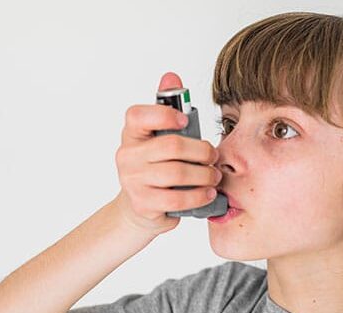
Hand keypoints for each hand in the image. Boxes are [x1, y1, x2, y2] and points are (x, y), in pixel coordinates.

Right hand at [112, 72, 220, 235]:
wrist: (140, 207)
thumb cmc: (156, 167)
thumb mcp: (159, 138)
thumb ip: (167, 108)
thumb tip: (171, 76)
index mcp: (131, 134)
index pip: (138, 115)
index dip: (164, 115)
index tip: (184, 121)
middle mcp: (128, 156)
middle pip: (171, 145)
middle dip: (201, 150)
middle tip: (214, 156)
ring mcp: (133, 181)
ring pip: (177, 173)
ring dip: (204, 174)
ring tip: (214, 176)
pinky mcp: (143, 204)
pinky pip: (177, 198)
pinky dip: (198, 195)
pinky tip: (207, 192)